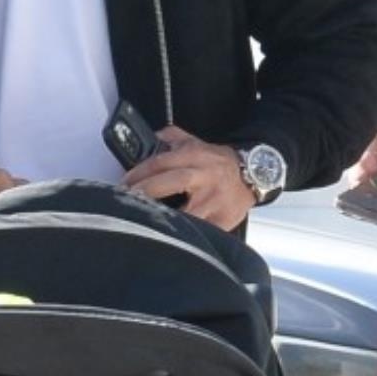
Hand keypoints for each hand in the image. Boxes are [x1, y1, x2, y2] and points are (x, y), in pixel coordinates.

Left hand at [123, 130, 252, 229]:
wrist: (254, 174)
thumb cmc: (218, 162)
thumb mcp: (196, 143)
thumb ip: (171, 137)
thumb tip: (149, 137)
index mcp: (195, 155)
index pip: (161, 162)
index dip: (139, 173)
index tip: (123, 184)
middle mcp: (205, 175)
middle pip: (172, 181)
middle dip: (146, 192)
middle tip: (127, 201)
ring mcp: (214, 199)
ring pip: (187, 211)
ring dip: (164, 218)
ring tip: (144, 222)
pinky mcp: (222, 219)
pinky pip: (202, 230)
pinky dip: (185, 235)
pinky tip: (169, 239)